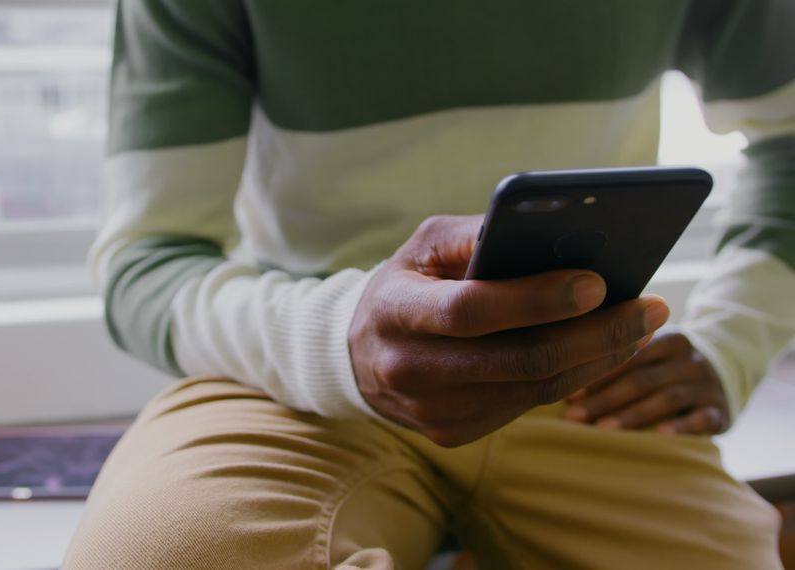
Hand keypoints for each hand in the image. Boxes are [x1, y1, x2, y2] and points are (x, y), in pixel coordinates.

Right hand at [349, 215, 669, 446]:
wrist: (358, 356)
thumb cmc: (406, 285)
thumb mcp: (424, 246)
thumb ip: (477, 234)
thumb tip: (552, 230)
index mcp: (395, 311)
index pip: (471, 311)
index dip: (536, 300)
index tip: (597, 282)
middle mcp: (408, 368)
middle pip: (519, 360)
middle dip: (595, 334)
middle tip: (650, 308)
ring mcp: (431, 410)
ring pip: (535, 389)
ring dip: (599, 357)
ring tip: (642, 324)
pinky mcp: (452, 434)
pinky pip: (527, 407)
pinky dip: (574, 377)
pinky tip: (603, 350)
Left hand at [562, 331, 729, 434]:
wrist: (725, 378)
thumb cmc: (665, 369)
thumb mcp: (649, 353)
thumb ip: (616, 354)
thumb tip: (557, 370)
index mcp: (667, 338)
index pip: (628, 354)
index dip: (596, 373)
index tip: (567, 392)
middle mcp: (690, 357)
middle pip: (642, 378)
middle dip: (604, 398)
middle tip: (573, 417)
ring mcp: (708, 383)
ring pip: (667, 398)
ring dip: (632, 415)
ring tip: (602, 430)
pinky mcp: (722, 410)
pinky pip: (702, 418)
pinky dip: (680, 427)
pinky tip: (657, 437)